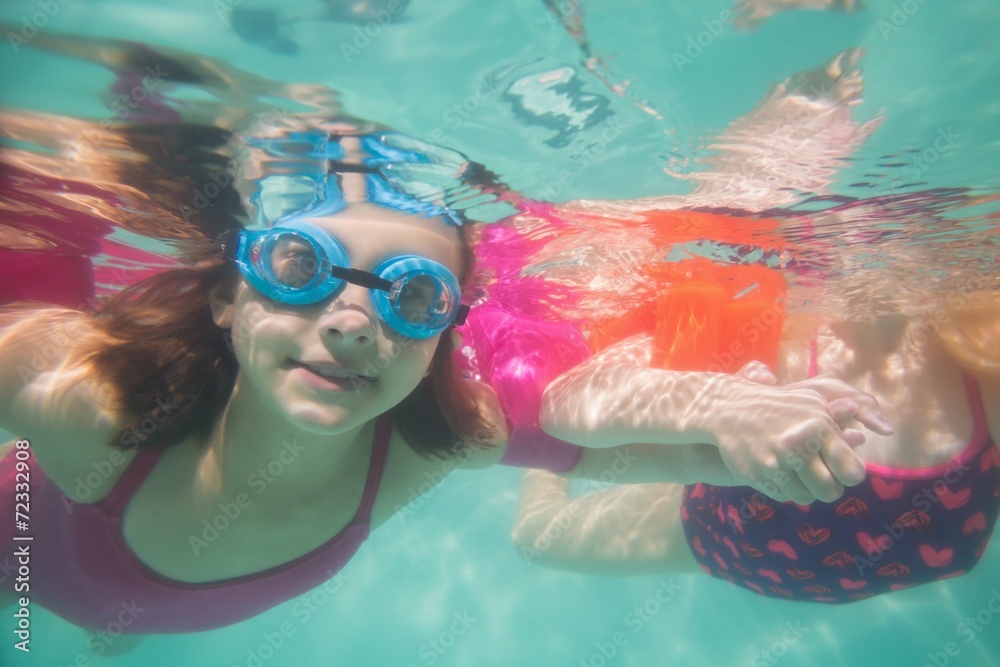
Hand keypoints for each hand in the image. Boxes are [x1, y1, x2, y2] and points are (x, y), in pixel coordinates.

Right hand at [710, 366, 891, 504]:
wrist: (730, 408)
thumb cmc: (778, 404)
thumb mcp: (811, 403)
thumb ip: (839, 420)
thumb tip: (869, 434)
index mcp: (819, 427)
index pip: (852, 471)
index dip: (849, 474)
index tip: (842, 470)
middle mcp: (800, 446)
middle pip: (830, 490)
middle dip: (828, 487)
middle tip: (820, 477)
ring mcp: (777, 462)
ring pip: (806, 497)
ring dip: (805, 489)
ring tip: (797, 473)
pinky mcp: (759, 474)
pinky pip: (783, 496)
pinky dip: (784, 489)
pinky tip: (779, 472)